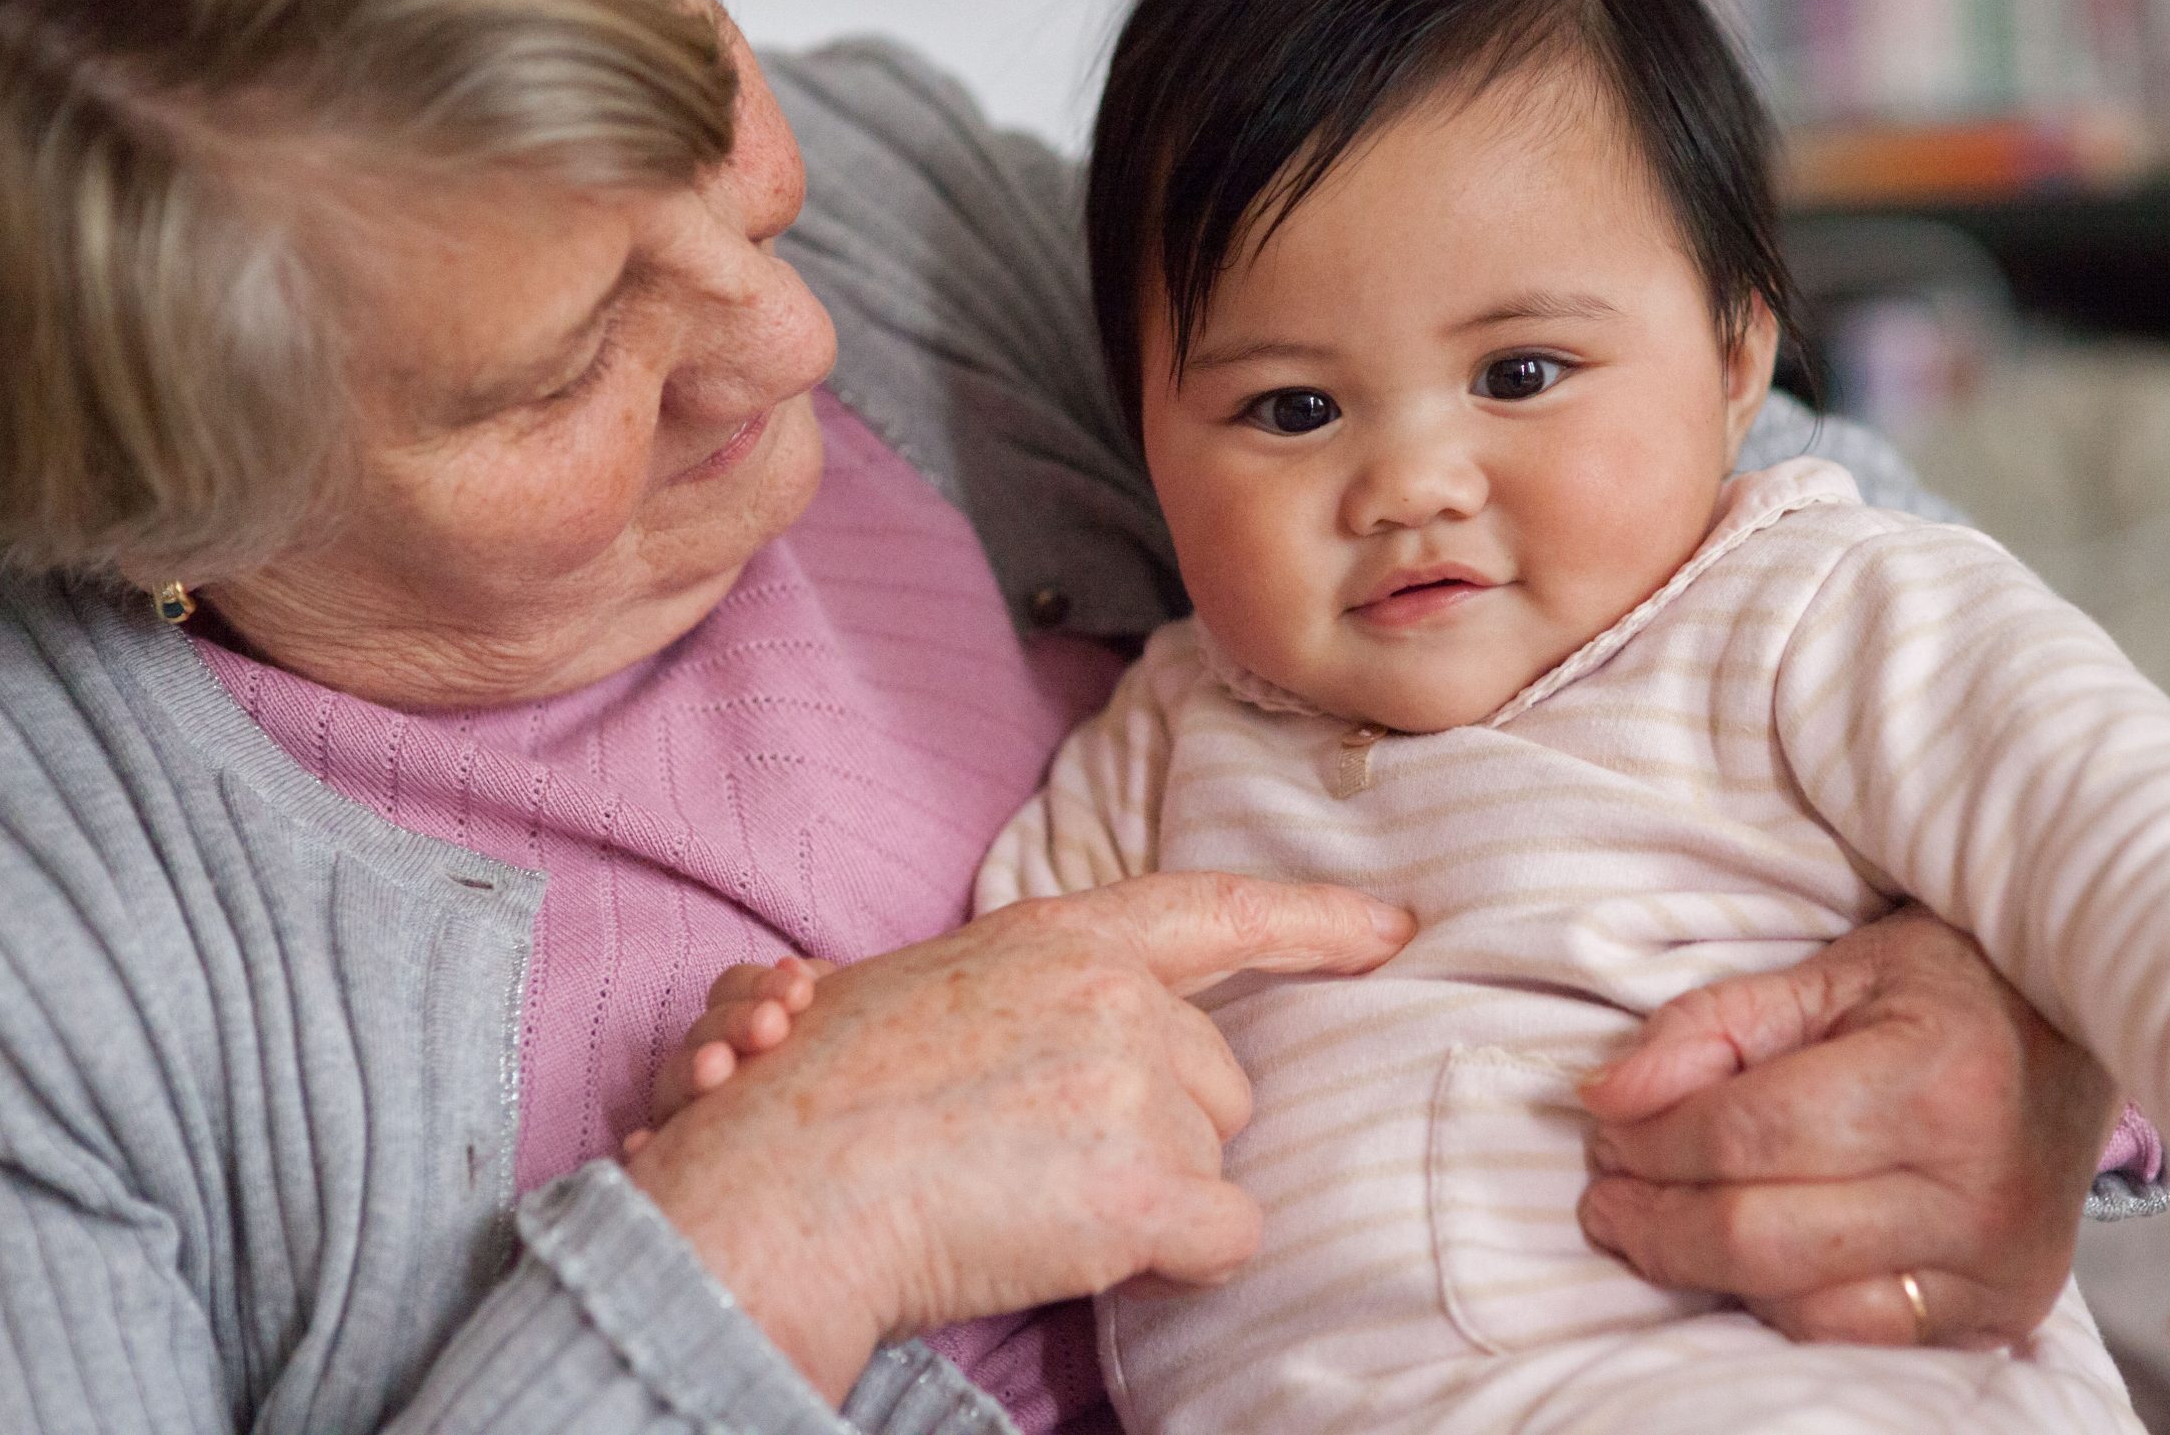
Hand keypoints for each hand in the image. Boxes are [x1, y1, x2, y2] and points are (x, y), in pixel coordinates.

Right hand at [620, 955, 838, 1156]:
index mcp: (743, 1024)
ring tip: (717, 1067)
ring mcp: (691, 1112)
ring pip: (675, 1086)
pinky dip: (645, 1149)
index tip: (800, 994)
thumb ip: (817, 993)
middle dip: (735, 1023)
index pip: (731, 991)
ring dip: (690, 1072)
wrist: (862, 1160)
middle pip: (704, 1032)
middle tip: (772, 1026)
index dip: (758, 986)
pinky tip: (644, 1146)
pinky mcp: (680, 1163)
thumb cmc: (851, 1079)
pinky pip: (654, 1156)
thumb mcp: (842, 1028)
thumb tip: (795, 970)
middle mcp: (710, 1063)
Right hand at [624, 872, 1413, 1402]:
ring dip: (1153, 1194)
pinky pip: (1225, 1237)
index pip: (1216, 911)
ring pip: (1215, 1160)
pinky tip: (1086, 1248)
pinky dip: (1177, 1259)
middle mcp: (1119, 996)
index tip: (1393, 928)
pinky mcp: (1150, 1186)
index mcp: (1061, 937)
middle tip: (1044, 1158)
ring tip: (1034, 1199)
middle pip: (1218, 1078)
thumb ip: (1033, 992)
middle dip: (1163, 1128)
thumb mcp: (926, 988)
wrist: (776, 1191)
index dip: (1315, 922)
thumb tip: (1094, 1031)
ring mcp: (1139, 1086)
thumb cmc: (814, 1099)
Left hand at [1576, 905, 2114, 1347]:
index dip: (1651, 1139)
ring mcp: (1996, 1266)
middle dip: (1655, 1219)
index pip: (1747, 1134)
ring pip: (1798, 1306)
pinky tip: (1739, 1260)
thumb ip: (1711, 1026)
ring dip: (1701, 1271)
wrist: (2078, 1031)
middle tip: (1607, 1189)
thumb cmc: (1947, 987)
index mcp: (1937, 1081)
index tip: (1604, 1128)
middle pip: (1760, 1235)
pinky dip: (1776, 1304)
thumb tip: (1606, 1096)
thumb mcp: (1828, 972)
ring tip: (1655, 1222)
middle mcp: (1977, 1188)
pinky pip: (1853, 1337)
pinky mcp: (2002, 1314)